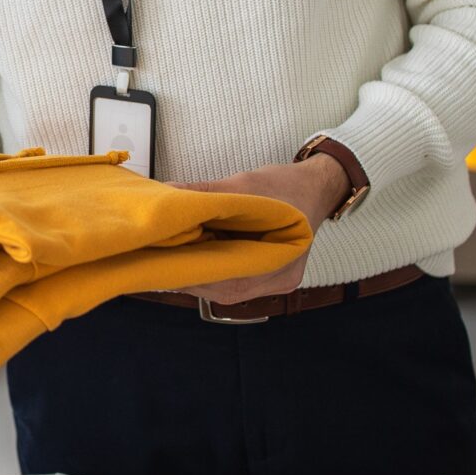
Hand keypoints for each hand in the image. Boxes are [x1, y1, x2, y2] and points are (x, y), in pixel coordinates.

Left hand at [169, 156, 349, 304]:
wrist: (316, 186)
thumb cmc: (286, 186)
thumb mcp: (245, 184)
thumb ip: (205, 191)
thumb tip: (167, 191)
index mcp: (282, 264)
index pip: (231, 283)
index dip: (195, 276)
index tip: (165, 265)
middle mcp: (279, 281)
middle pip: (226, 290)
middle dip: (192, 276)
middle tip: (160, 260)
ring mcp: (273, 281)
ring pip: (227, 289)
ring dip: (199, 274)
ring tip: (171, 258)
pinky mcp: (265, 276)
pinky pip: (233, 281)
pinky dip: (212, 270)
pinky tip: (192, 258)